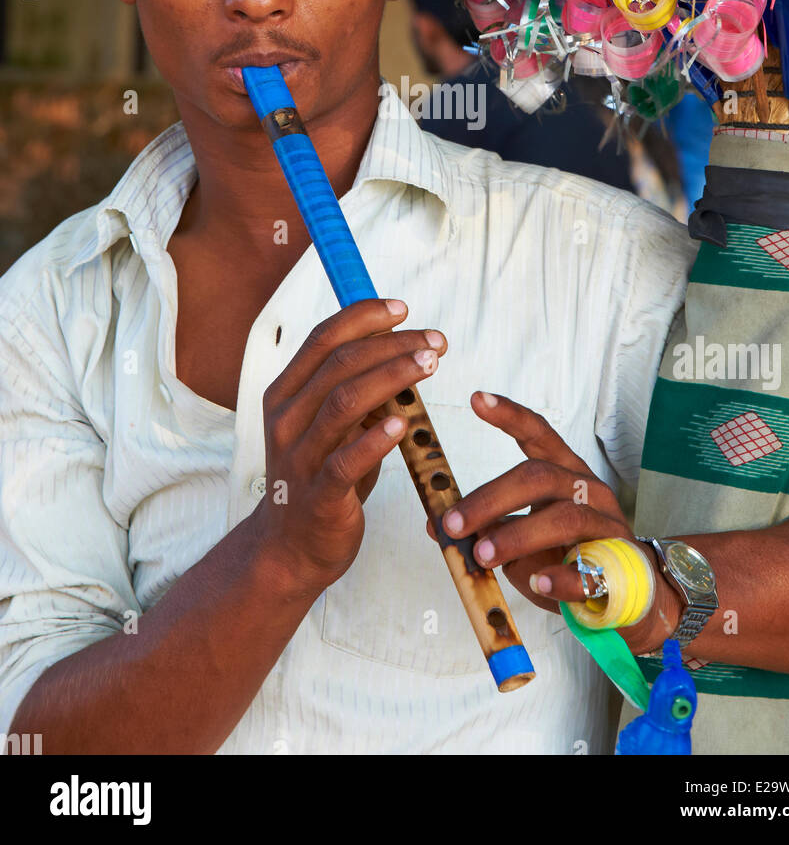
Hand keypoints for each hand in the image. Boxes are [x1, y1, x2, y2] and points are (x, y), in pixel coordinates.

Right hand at [249, 298, 447, 602]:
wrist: (290, 549)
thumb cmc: (320, 477)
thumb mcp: (331, 427)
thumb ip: (356, 391)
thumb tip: (403, 350)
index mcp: (285, 394)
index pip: (323, 338)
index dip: (364, 317)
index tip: (403, 308)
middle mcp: (286, 419)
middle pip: (338, 363)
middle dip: (391, 344)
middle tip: (435, 341)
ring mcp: (298, 458)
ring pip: (343, 402)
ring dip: (390, 376)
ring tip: (429, 364)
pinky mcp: (317, 496)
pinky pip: (345, 462)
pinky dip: (374, 440)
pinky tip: (402, 423)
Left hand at [427, 392, 681, 654]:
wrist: (632, 590)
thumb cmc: (569, 553)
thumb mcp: (525, 534)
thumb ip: (489, 526)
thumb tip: (437, 526)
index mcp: (566, 472)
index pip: (539, 434)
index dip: (509, 414)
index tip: (477, 398)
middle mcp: (589, 489)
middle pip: (540, 476)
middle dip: (491, 497)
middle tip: (453, 523)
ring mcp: (607, 526)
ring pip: (564, 518)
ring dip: (517, 536)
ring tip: (483, 554)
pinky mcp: (618, 566)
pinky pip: (588, 570)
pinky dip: (560, 577)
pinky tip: (536, 583)